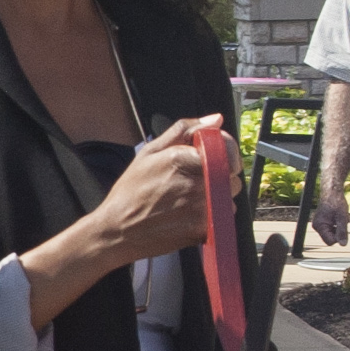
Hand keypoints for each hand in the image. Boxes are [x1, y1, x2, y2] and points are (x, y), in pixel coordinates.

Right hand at [30, 116, 216, 284]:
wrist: (118, 231)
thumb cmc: (131, 191)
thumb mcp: (150, 152)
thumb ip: (184, 130)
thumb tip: (216, 119)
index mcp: (182, 158)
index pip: (228, 151)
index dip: (225, 153)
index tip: (214, 157)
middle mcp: (195, 183)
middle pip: (231, 176)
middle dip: (219, 175)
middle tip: (194, 180)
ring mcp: (201, 208)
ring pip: (228, 197)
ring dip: (216, 196)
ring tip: (190, 198)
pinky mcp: (203, 229)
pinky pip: (222, 216)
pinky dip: (211, 214)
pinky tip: (190, 213)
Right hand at [306, 181, 349, 247]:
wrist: (331, 191)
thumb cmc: (336, 202)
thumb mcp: (342, 218)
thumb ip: (342, 232)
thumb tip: (343, 244)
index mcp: (319, 226)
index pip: (330, 242)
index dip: (339, 237)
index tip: (343, 227)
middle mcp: (317, 227)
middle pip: (330, 239)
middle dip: (338, 232)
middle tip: (341, 220)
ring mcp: (318, 224)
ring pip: (331, 234)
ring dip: (337, 228)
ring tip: (339, 217)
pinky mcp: (321, 222)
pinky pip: (330, 229)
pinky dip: (335, 225)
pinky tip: (337, 217)